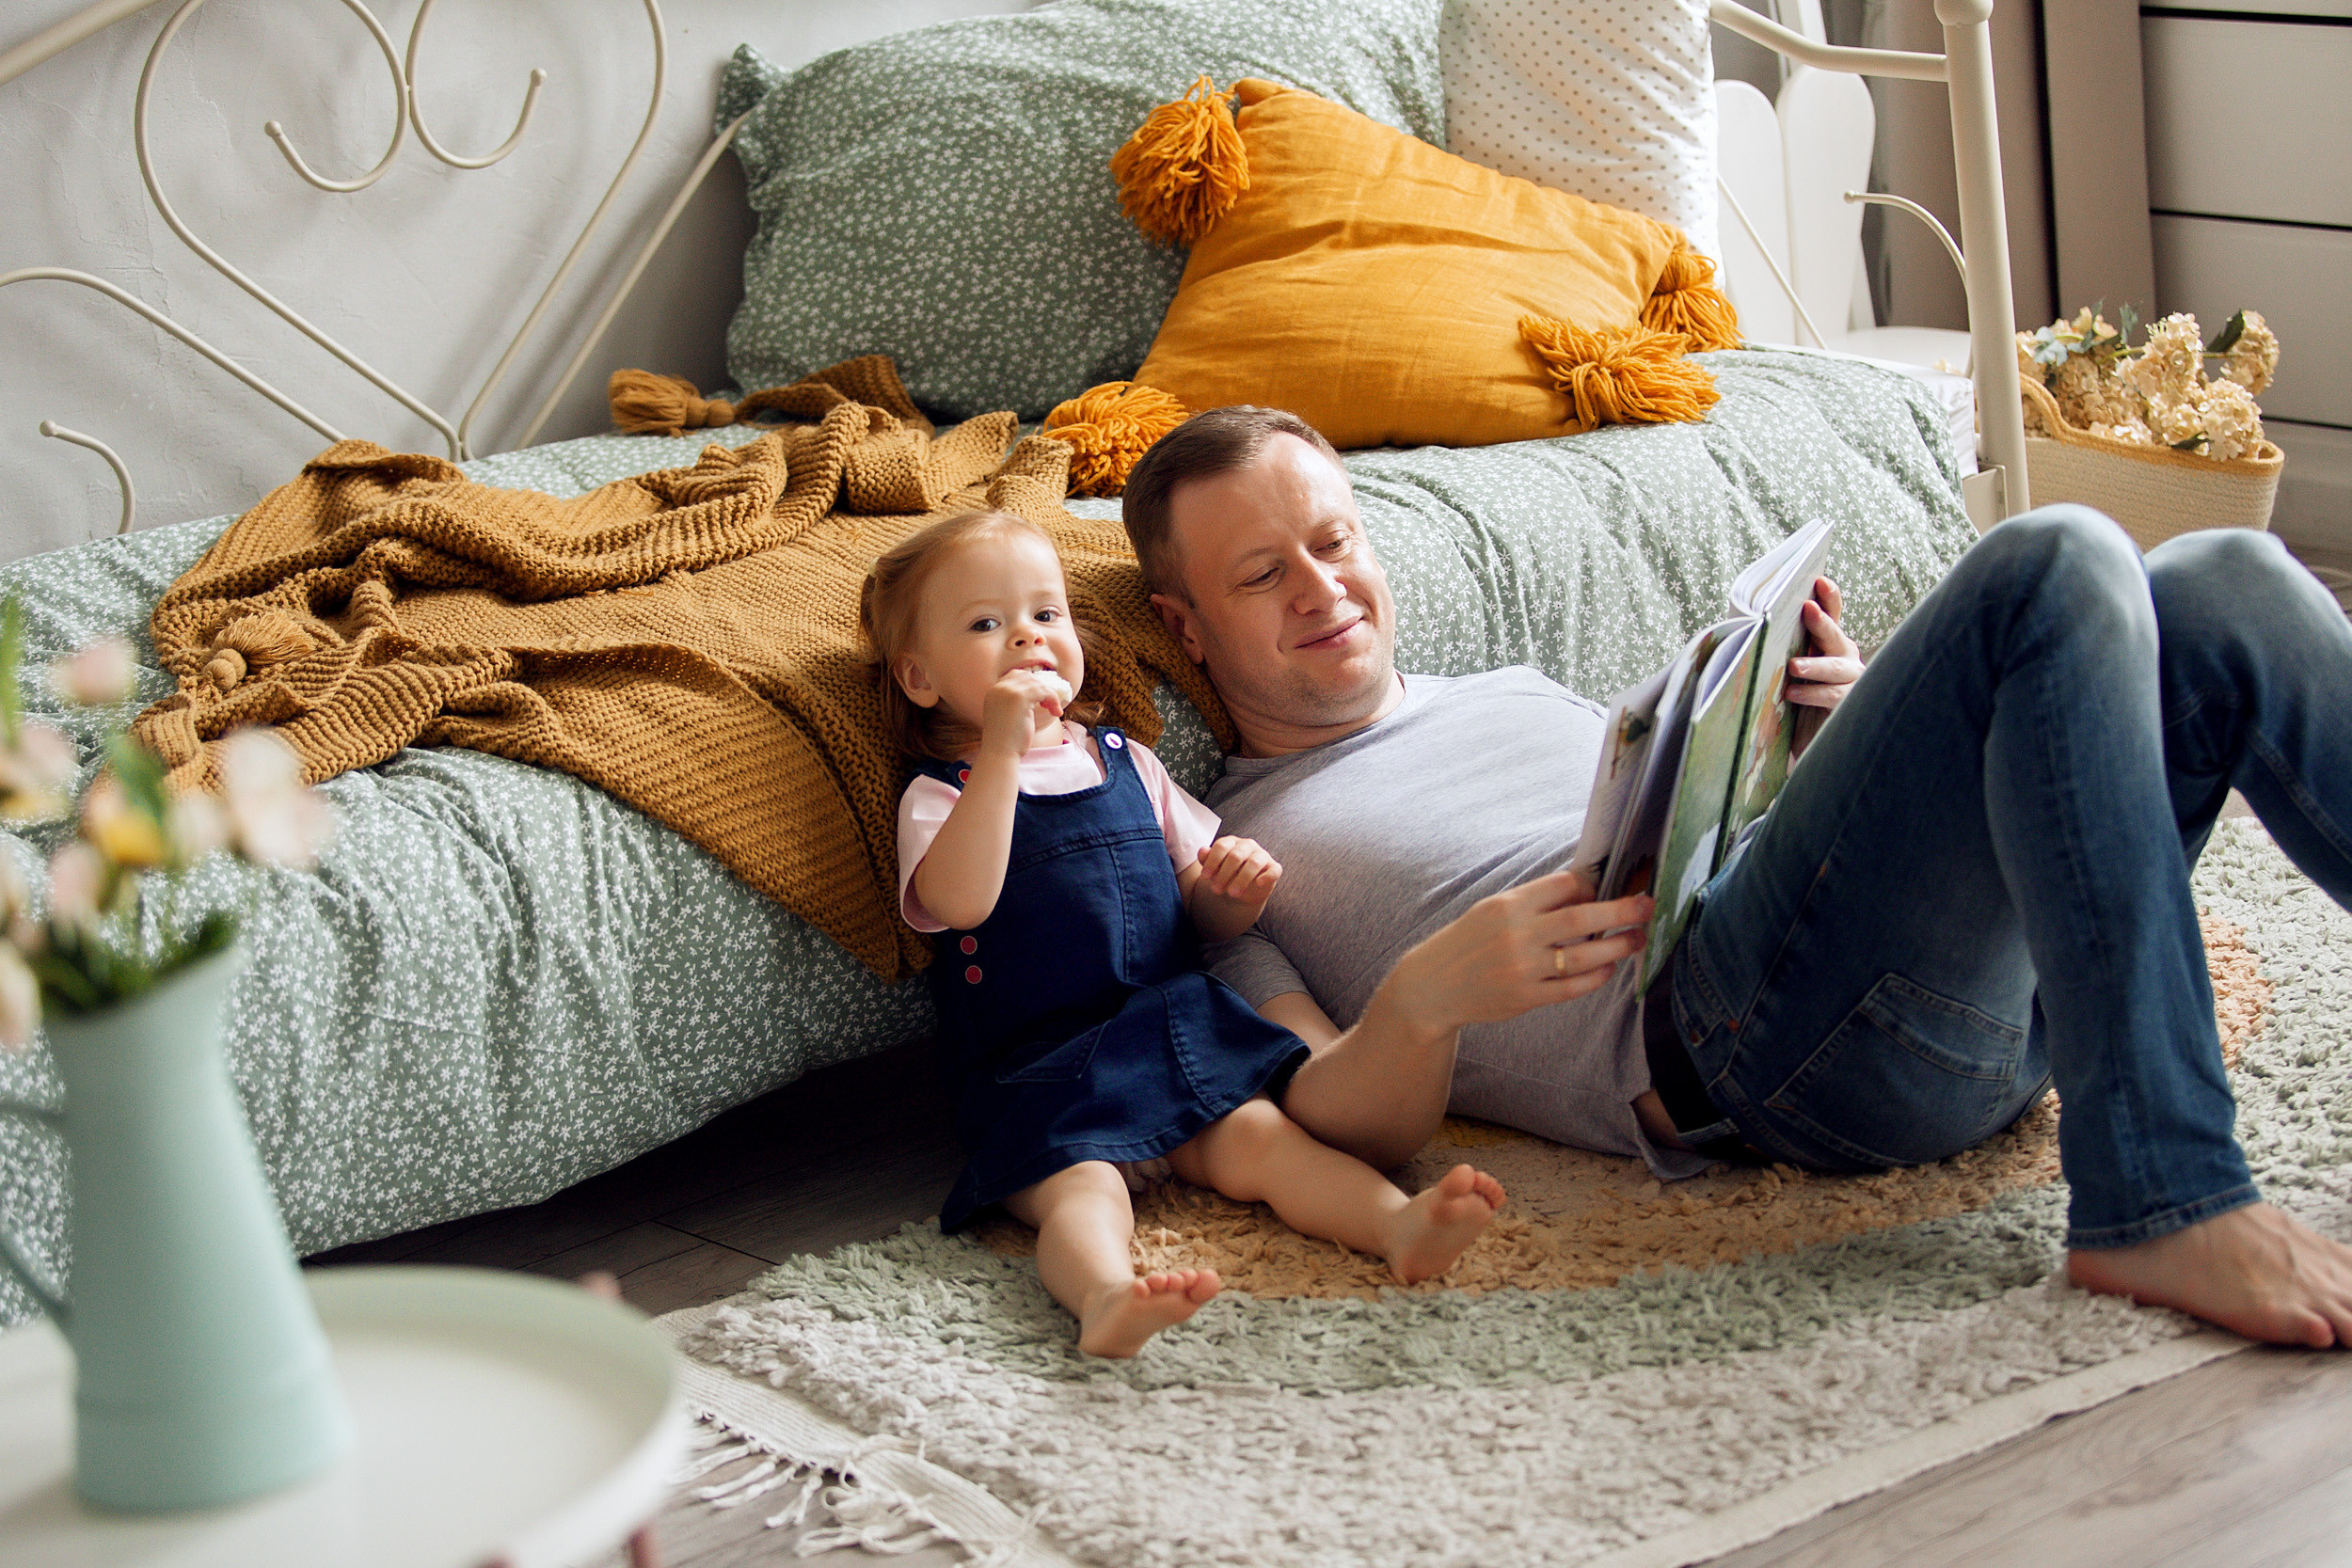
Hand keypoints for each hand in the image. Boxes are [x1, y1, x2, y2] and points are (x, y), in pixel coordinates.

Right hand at [978, 667, 1068, 755]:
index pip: (1015, 675)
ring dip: (1050, 695)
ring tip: (1053, 709)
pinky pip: (1044, 691)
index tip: (1041, 697)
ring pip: (1038, 684)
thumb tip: (1038, 694)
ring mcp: (1008, 691)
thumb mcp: (1007, 715)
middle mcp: (999, 688)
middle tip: (1048, 704)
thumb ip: (1015, 702)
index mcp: (993, 691)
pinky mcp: (1019, 697)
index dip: (1031, 684)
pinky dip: (1053, 699)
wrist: (1000, 753)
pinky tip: (1055, 712)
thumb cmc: (1006, 740)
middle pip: (1028, 677)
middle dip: (1041, 688)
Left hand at [1196, 836, 1280, 913]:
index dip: (1212, 861)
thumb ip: (1207, 859)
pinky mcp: (1274, 867)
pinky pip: (1274, 870)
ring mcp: (1262, 855)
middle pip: (1236, 856)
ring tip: (1232, 894)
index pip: (1222, 846)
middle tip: (1216, 890)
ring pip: (1254, 863)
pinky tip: (1258, 883)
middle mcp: (1248, 845)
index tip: (1205, 877)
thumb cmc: (1227, 873)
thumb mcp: (1215, 868)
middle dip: (1224, 874)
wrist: (1244, 887)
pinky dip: (1267, 876)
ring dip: (1242, 879)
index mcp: (1232, 842)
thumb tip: (1202, 851)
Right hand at [1389, 869, 1652, 1039]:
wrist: (1434, 986)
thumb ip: (1534, 902)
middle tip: (1647, 905)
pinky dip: (1596, 976)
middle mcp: (1516, 935)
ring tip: (1637, 938)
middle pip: (1581, 917)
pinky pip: (1573, 987)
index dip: (1590, 885)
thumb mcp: (1492, 910)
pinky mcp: (1526, 998)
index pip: (1562, 885)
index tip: (1604, 889)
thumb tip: (1585, 890)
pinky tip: (1607, 967)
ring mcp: (1523, 968)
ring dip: (1618, 945)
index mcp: (1508, 906)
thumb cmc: (1469, 943)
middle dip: (1621, 910)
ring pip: (1584, 955)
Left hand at [1788, 577, 1861, 754]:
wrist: (1805, 743)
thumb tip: (1745, 626)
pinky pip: (1834, 695)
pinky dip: (1812, 693)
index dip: (1828, 597)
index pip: (1831, 614)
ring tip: (1793, 666)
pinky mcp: (1849, 705)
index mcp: (1828, 642)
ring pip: (1836, 667)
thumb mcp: (1781, 671)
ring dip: (1815, 664)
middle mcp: (1844, 657)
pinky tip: (1792, 693)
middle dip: (1821, 622)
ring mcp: (1851, 681)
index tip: (1819, 580)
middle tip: (1806, 609)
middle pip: (1835, 636)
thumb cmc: (1791, 701)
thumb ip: (1774, 649)